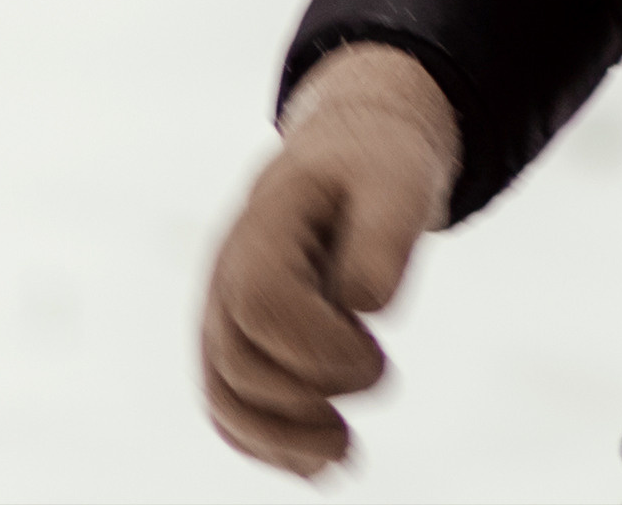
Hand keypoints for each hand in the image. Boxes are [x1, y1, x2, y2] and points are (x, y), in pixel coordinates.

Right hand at [200, 46, 459, 475]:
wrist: (351, 153)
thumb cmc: (377, 167)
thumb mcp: (399, 182)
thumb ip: (383, 239)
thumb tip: (361, 308)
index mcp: (263, 223)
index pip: (261, 303)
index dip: (316, 348)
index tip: (376, 356)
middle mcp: (226, 272)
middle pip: (238, 363)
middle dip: (305, 399)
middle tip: (379, 382)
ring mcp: (222, 310)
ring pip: (224, 397)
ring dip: (280, 441)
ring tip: (343, 456)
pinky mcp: (236, 341)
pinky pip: (232, 406)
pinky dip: (267, 445)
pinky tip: (317, 467)